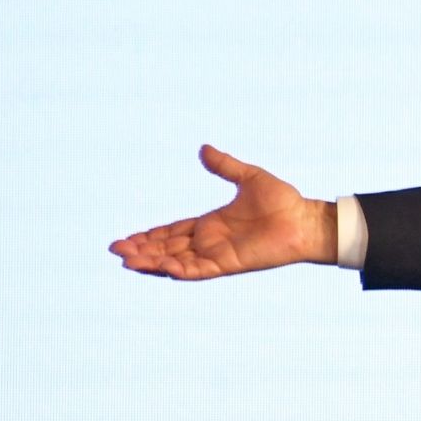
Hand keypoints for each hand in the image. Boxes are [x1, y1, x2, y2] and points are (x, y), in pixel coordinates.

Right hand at [110, 145, 336, 279]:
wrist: (305, 220)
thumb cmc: (283, 202)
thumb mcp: (249, 178)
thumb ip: (225, 166)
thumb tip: (204, 149)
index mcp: (210, 224)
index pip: (171, 232)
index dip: (149, 236)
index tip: (126, 239)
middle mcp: (210, 242)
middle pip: (167, 249)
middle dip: (142, 250)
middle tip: (116, 251)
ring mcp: (218, 255)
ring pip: (176, 262)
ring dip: (152, 262)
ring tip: (126, 261)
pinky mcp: (229, 264)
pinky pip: (198, 271)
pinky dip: (178, 270)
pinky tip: (160, 268)